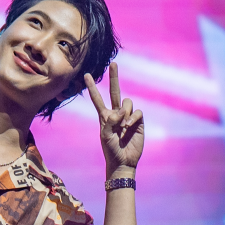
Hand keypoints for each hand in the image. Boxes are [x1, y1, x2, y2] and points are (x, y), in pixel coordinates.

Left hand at [84, 62, 144, 176]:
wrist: (124, 161)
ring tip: (123, 125)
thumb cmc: (111, 150)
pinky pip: (137, 111)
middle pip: (115, 92)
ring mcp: (128, 117)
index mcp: (104, 116)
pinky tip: (130, 126)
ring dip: (125, 111)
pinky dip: (133, 117)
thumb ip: (110, 122)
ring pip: (127, 102)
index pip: (97, 99)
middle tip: (113, 63)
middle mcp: (116, 113)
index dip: (92, 87)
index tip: (86, 75)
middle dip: (114, 77)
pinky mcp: (138, 121)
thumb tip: (120, 111)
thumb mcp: (105, 136)